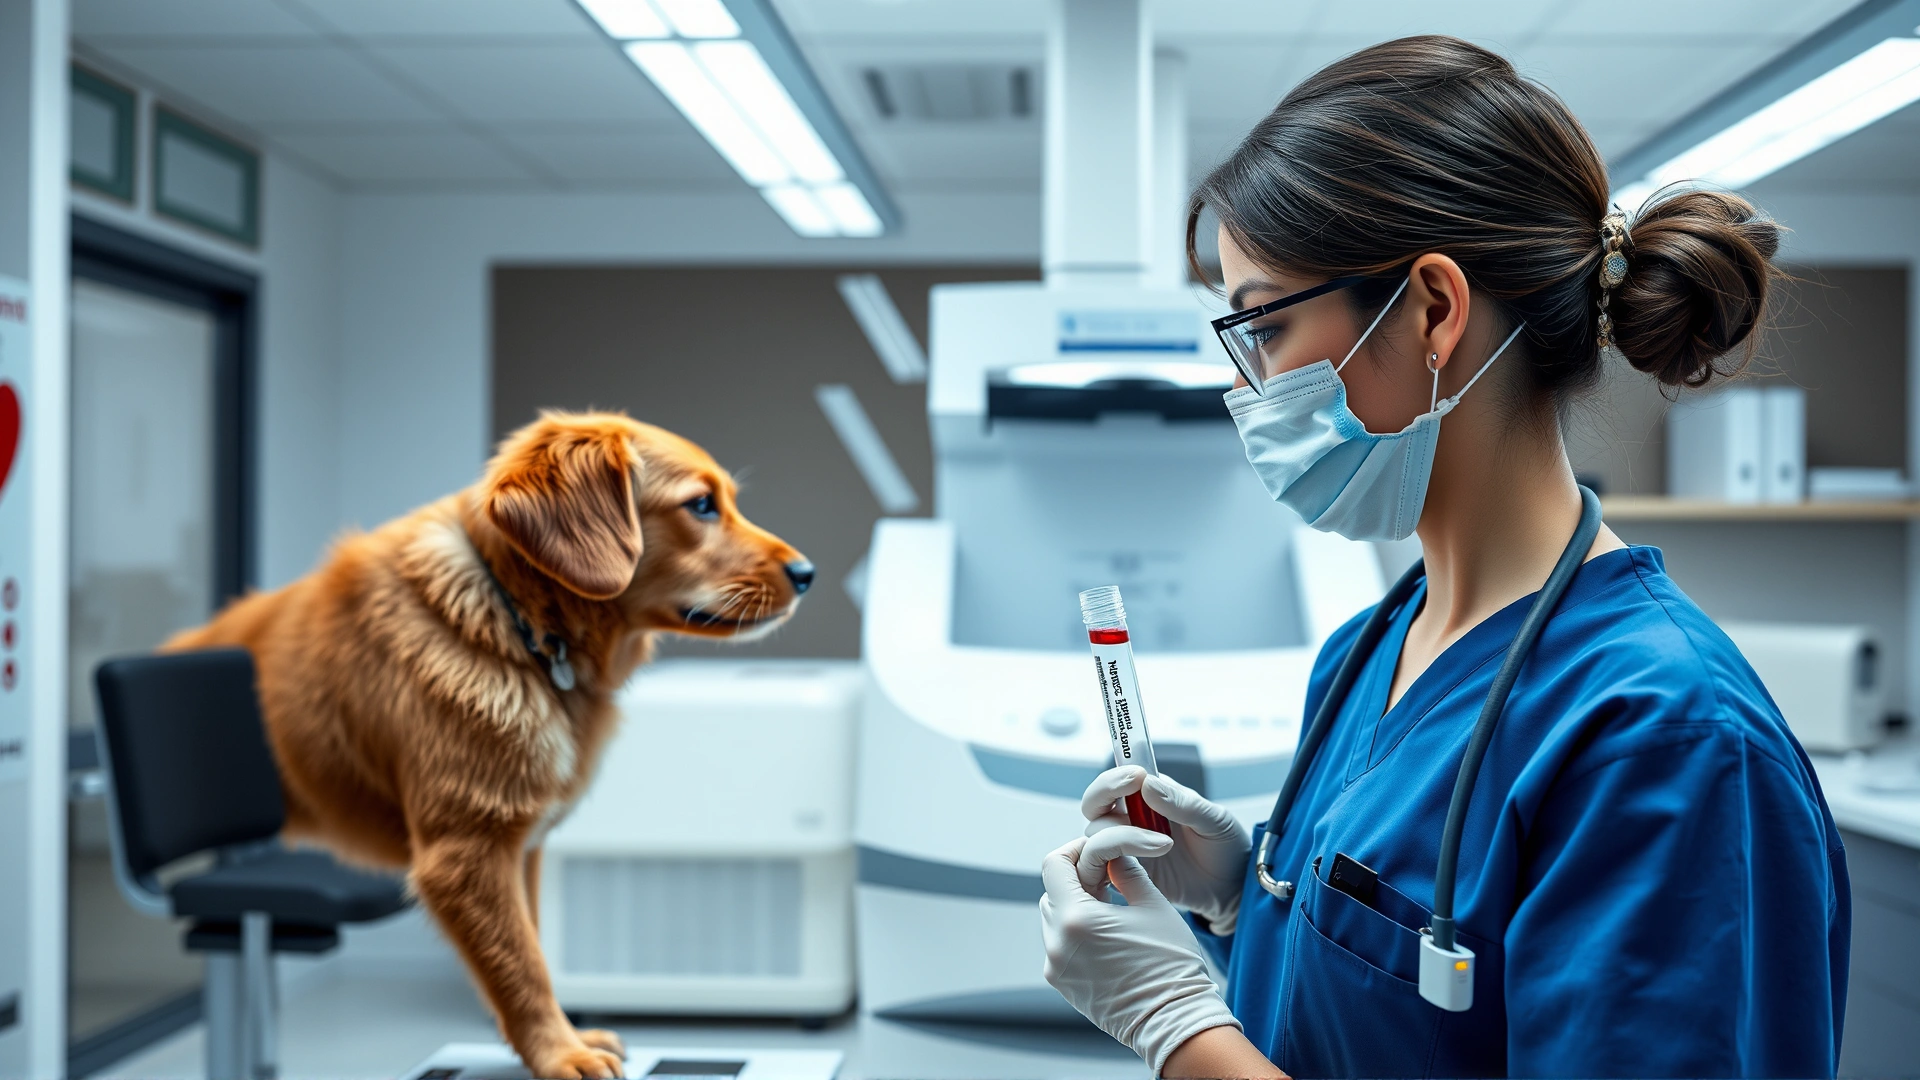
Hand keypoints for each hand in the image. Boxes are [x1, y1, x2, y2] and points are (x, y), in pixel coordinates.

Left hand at [1041, 836, 1240, 1076]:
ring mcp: (1057, 969)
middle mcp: (1057, 944)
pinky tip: (1108, 937)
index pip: (1053, 865)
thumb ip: (1125, 872)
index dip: (1074, 850)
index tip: (1096, 853)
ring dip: (1075, 908)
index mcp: (1076, 919)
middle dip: (1076, 880)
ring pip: (1054, 920)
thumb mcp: (1152, 905)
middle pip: (1052, 892)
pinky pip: (1060, 947)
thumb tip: (1113, 856)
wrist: (1176, 1021)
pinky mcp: (1064, 986)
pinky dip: (1076, 934)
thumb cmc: (1171, 964)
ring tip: (1111, 910)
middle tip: (1109, 879)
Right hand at [1081, 767, 1251, 931]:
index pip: (1119, 777)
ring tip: (1164, 845)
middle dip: (1103, 795)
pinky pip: (1102, 865)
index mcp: (1153, 796)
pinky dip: (1109, 862)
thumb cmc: (1225, 847)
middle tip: (1134, 805)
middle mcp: (1133, 818)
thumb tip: (1148, 784)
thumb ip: (1183, 803)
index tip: (1136, 776)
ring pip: (1096, 833)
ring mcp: (1127, 846)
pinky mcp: (1126, 874)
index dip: (1118, 774)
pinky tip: (1140, 867)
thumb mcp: (1214, 820)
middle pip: (1095, 801)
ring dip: (1119, 835)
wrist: (1232, 889)